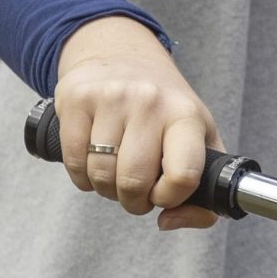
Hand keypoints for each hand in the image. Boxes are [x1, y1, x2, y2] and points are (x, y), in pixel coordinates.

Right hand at [54, 15, 223, 231]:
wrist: (122, 55)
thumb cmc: (165, 109)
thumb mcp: (200, 140)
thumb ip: (202, 191)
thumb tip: (167, 222)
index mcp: (187, 116)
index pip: (183, 175)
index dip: (170, 198)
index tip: (164, 195)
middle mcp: (151, 103)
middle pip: (134, 181)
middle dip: (134, 201)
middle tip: (136, 193)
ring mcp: (112, 98)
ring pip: (101, 175)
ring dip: (107, 190)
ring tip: (116, 176)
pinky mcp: (77, 99)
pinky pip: (73, 162)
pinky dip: (82, 177)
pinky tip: (94, 165)